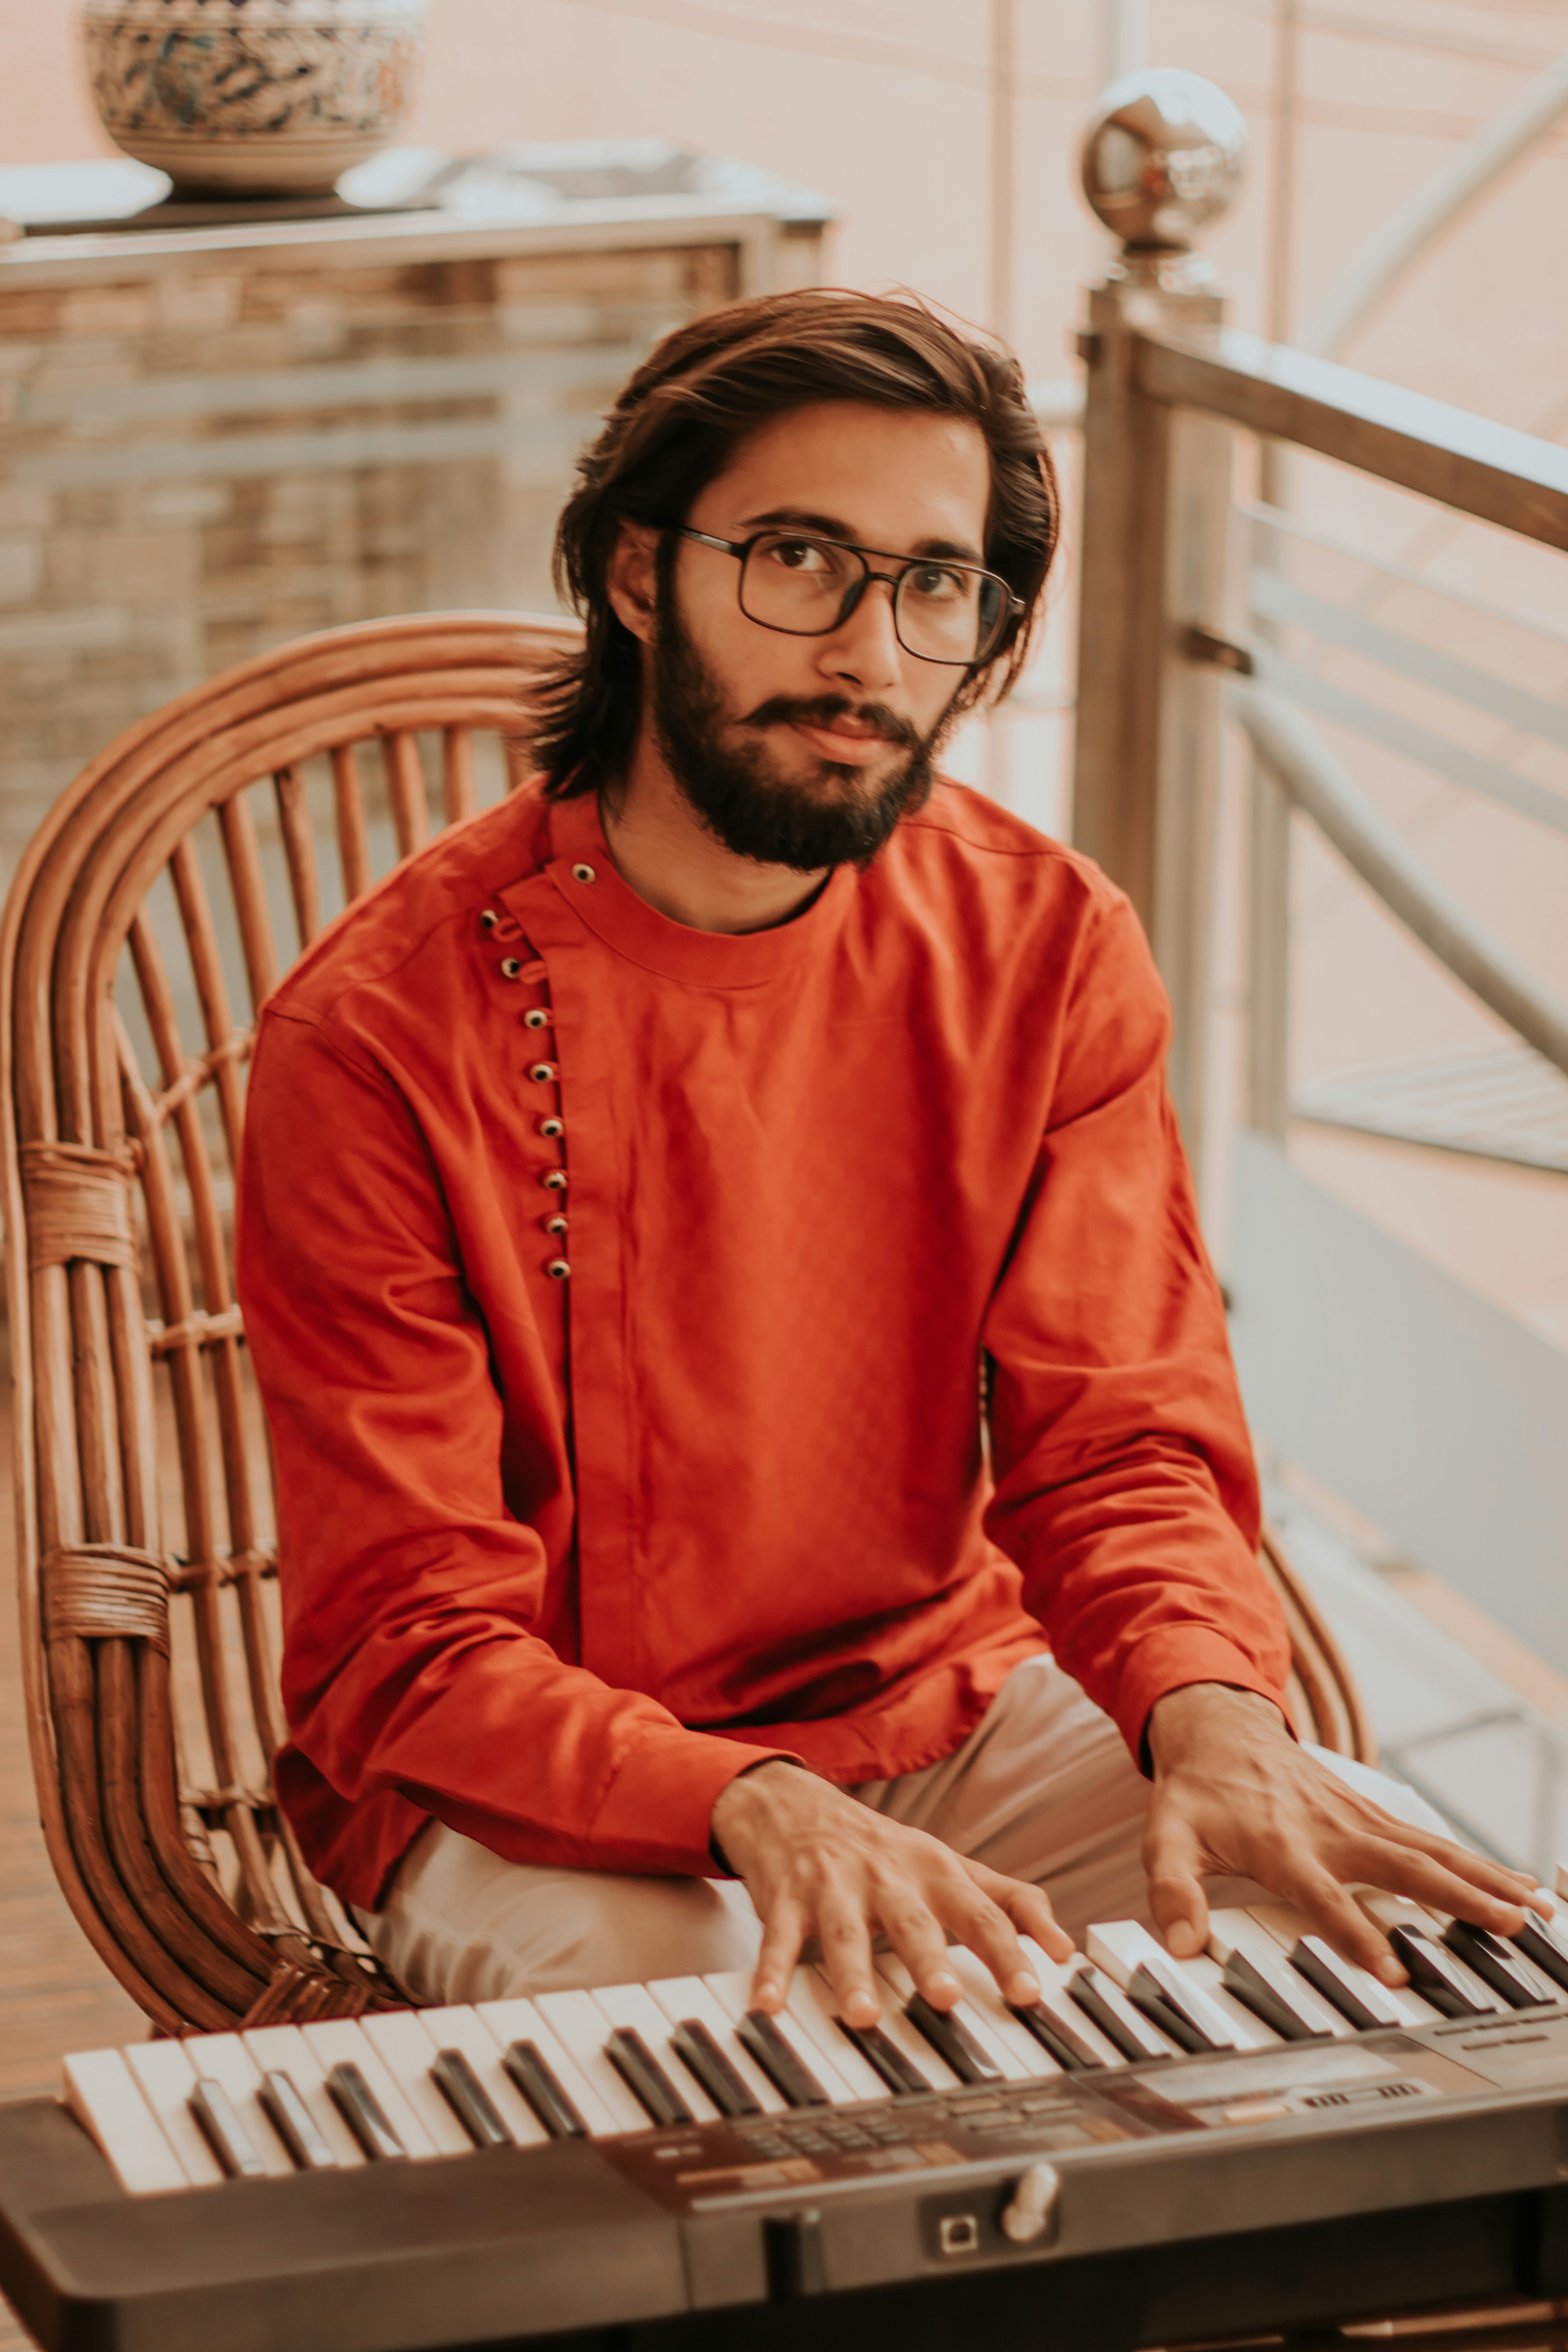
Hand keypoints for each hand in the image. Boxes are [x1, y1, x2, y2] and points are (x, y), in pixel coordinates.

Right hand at [710, 1761, 1073, 2027]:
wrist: (795, 1806)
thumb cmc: (885, 1851)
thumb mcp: (950, 1866)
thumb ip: (1010, 1900)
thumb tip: (1064, 1946)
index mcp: (935, 1871)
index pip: (981, 1914)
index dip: (1008, 1952)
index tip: (1031, 1992)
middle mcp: (888, 1877)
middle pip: (913, 1921)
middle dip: (929, 1958)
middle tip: (945, 1998)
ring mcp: (834, 1887)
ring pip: (845, 1933)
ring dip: (852, 1975)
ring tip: (862, 2015)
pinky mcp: (787, 1901)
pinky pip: (780, 1939)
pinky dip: (772, 1972)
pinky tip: (767, 2005)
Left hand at [1143, 1682, 1546, 1983]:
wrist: (1217, 1727)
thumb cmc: (1196, 1789)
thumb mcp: (1166, 1837)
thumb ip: (1172, 1890)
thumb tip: (1181, 1944)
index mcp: (1283, 1846)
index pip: (1326, 1899)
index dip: (1358, 1937)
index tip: (1395, 1975)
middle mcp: (1331, 1831)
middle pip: (1403, 1868)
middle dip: (1458, 1898)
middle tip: (1507, 1925)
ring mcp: (1357, 1820)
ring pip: (1431, 1851)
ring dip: (1483, 1878)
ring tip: (1531, 1907)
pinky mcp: (1370, 1815)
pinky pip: (1428, 1840)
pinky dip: (1473, 1861)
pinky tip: (1509, 1880)